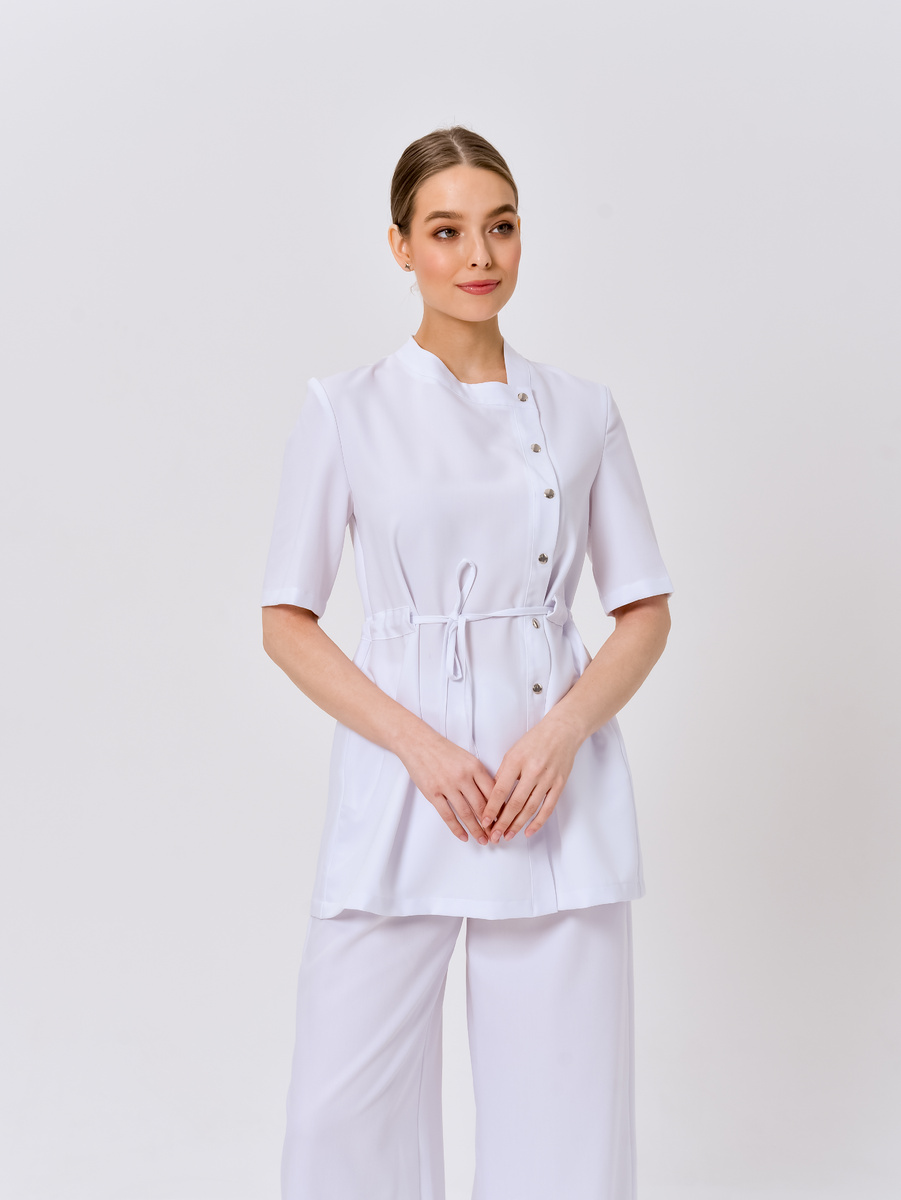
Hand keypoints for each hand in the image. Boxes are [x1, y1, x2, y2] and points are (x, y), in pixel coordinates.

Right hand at [398, 722, 495, 844]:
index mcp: (475, 766)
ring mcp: (447, 785)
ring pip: (466, 813)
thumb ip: (479, 776)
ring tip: (482, 839)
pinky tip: (463, 836)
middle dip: (490, 823)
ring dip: (476, 829)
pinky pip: (447, 815)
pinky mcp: (433, 793)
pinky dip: (457, 828)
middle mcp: (463, 776)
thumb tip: (492, 797)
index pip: (493, 792)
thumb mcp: (467, 758)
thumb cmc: (443, 750)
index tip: (504, 819)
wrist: (418, 743)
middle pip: (482, 805)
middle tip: (496, 834)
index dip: (500, 808)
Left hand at [481, 713, 582, 841]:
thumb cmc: (535, 740)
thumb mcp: (513, 752)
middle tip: (494, 836)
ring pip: (530, 808)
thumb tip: (493, 796)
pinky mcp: (559, 784)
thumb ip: (503, 773)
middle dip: (502, 823)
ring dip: (517, 825)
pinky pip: (547, 807)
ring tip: (507, 836)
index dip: (491, 808)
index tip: (484, 821)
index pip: (500, 790)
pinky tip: (528, 831)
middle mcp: (532, 771)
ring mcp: (548, 779)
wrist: (562, 732)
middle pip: (515, 803)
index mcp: (517, 761)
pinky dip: (538, 822)